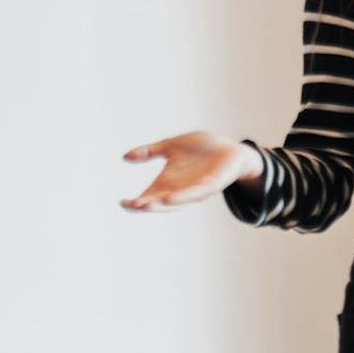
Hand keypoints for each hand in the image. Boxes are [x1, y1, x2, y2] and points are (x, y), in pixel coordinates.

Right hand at [121, 132, 260, 211]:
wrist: (231, 150)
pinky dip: (182, 197)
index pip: (149, 196)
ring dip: (161, 204)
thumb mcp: (171, 146)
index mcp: (169, 183)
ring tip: (146, 205)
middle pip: (160, 202)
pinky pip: (194, 194)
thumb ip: (150, 151)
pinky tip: (170, 197)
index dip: (136, 202)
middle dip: (146, 205)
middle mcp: (180, 189)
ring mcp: (195, 190)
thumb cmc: (203, 149)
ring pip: (176, 202)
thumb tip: (125, 157)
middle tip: (132, 206)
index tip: (122, 203)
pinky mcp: (210, 186)